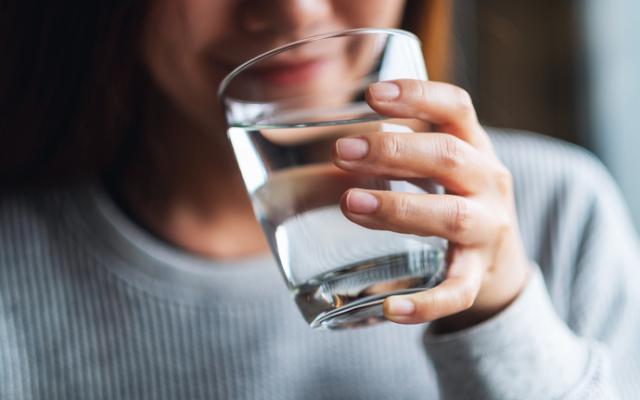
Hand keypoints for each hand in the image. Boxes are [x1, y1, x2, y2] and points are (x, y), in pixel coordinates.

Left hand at [332, 80, 530, 331]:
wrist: (500, 263)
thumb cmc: (455, 200)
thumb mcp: (440, 167)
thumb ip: (398, 149)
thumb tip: (325, 137)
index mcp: (475, 147)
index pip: (456, 108)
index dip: (418, 96)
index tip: (372, 94)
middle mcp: (488, 183)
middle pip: (449, 157)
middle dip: (394, 152)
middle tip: (341, 151)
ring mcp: (488, 230)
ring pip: (451, 217)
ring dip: (399, 208)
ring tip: (350, 203)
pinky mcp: (478, 275)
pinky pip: (457, 291)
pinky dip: (425, 303)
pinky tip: (389, 309)